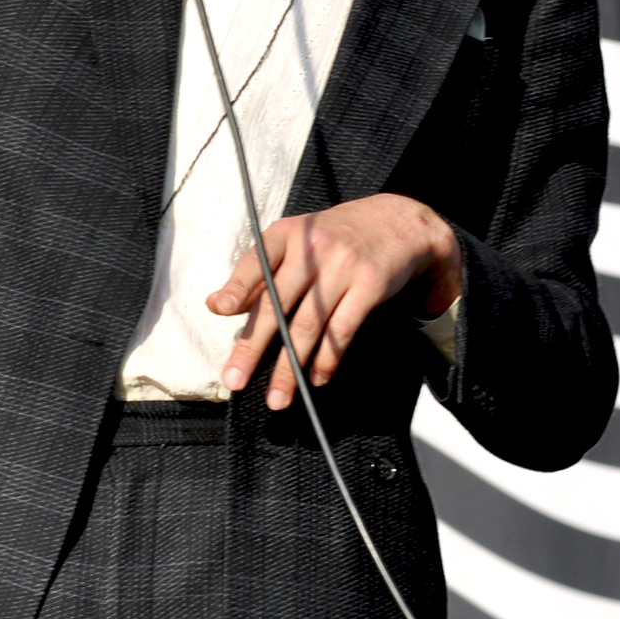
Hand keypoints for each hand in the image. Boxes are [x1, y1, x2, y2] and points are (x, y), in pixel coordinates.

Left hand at [206, 195, 461, 410]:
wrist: (399, 220)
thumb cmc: (336, 237)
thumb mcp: (298, 240)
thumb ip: (263, 270)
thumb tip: (220, 305)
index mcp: (287, 233)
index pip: (257, 262)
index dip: (238, 286)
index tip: (220, 309)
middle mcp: (312, 247)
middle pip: (278, 304)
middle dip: (253, 346)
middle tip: (234, 379)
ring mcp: (343, 265)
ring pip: (309, 325)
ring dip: (290, 367)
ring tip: (278, 398)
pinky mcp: (370, 284)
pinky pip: (343, 330)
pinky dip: (327, 359)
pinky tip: (316, 378)